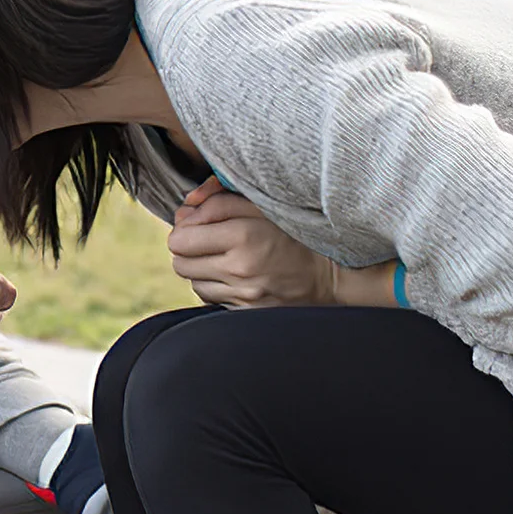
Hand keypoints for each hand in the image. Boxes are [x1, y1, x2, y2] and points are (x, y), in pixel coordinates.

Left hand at [168, 178, 335, 307]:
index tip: (198, 225)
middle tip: (209, 241)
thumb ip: (219, 201)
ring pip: (194, 282)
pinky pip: (210, 300)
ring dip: (203, 269)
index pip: (179, 239)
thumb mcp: (263, 205)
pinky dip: (216, 287)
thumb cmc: (297, 233)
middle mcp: (240, 268)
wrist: (333, 275)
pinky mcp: (246, 313)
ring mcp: (243, 295)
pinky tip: (236, 277)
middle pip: (180, 262)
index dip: (185, 229)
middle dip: (189, 250)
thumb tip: (184, 208)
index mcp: (244, 235)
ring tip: (227, 259)